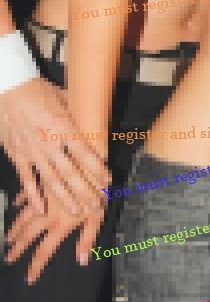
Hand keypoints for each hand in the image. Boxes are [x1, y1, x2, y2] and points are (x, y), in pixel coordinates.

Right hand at [0, 78, 108, 213]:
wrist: (7, 89)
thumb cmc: (36, 90)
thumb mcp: (63, 96)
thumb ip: (78, 111)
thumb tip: (96, 117)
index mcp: (62, 126)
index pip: (84, 152)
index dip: (97, 168)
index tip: (107, 180)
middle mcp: (49, 142)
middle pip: (70, 172)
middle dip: (85, 190)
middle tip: (97, 204)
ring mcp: (32, 151)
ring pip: (51, 180)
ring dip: (65, 198)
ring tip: (78, 211)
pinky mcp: (18, 156)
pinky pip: (27, 180)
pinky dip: (33, 196)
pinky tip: (42, 209)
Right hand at [5, 189, 105, 283]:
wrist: (88, 163)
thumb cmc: (98, 191)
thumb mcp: (98, 217)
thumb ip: (88, 239)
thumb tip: (82, 260)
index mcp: (61, 225)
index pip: (44, 251)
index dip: (35, 266)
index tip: (28, 278)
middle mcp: (47, 214)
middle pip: (27, 235)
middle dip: (17, 248)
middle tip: (9, 257)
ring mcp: (43, 199)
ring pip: (23, 217)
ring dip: (15, 228)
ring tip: (8, 238)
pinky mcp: (42, 184)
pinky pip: (27, 194)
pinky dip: (20, 201)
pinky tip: (15, 205)